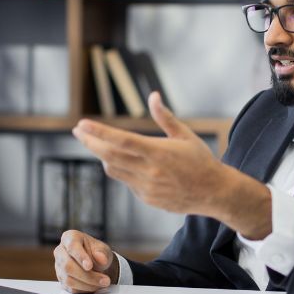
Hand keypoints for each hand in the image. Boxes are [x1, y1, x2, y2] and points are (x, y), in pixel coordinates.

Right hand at [54, 230, 117, 293]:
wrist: (96, 263)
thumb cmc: (97, 252)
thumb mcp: (103, 249)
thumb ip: (102, 253)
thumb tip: (101, 259)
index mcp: (69, 237)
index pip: (72, 246)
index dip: (80, 257)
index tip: (89, 266)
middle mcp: (60, 251)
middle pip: (68, 266)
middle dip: (88, 275)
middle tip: (104, 280)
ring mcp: (59, 267)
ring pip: (69, 279)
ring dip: (88, 284)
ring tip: (103, 283)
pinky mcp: (61, 280)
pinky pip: (71, 288)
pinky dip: (86, 289)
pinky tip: (95, 286)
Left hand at [72, 92, 273, 237]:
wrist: (214, 192)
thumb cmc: (200, 160)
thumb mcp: (185, 135)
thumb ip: (164, 117)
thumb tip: (153, 96)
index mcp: (158, 152)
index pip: (121, 140)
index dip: (98, 132)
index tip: (82, 124)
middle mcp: (149, 171)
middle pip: (109, 156)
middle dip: (90, 142)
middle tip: (79, 131)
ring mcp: (146, 187)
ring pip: (114, 169)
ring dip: (104, 156)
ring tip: (99, 144)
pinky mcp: (147, 198)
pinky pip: (126, 182)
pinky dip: (121, 169)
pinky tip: (125, 162)